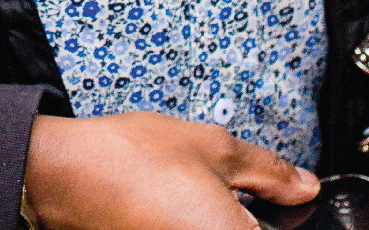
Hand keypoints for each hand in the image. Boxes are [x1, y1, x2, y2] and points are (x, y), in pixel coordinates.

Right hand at [24, 110, 319, 229]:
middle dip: (252, 219)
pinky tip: (176, 212)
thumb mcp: (212, 147)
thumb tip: (303, 187)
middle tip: (236, 196)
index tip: (284, 203)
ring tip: (192, 200)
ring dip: (219, 223)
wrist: (65, 175)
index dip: (289, 217)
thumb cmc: (130, 159)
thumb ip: (268, 172)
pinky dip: (191, 224)